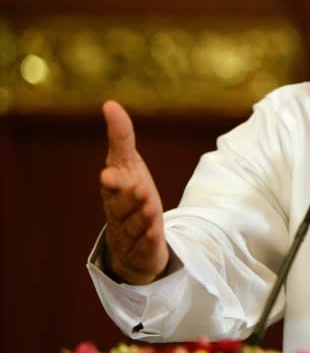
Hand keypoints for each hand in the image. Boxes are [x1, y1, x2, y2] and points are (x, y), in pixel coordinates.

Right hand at [99, 100, 168, 284]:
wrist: (133, 237)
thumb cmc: (128, 194)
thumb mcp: (128, 164)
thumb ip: (121, 137)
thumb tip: (110, 104)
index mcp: (114, 190)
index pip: (112, 184)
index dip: (113, 180)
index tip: (109, 174)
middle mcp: (119, 212)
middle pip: (122, 205)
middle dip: (128, 198)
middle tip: (138, 188)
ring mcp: (131, 232)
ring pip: (134, 226)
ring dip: (141, 218)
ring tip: (150, 209)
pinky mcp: (144, 248)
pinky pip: (145, 245)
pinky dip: (149, 240)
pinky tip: (156, 234)